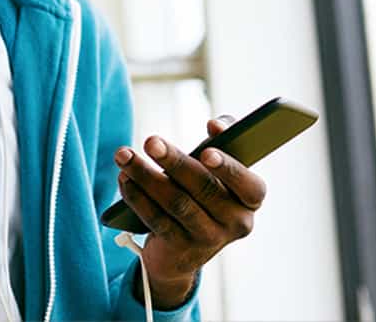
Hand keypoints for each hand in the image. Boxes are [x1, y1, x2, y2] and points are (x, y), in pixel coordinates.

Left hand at [114, 116, 267, 308]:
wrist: (186, 248)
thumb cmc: (206, 192)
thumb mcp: (219, 168)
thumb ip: (225, 139)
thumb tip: (216, 125)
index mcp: (251, 200)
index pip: (249, 186)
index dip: (229, 168)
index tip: (206, 152)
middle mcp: (235, 222)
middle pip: (204, 189)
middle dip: (175, 162)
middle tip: (150, 141)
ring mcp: (208, 239)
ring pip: (176, 203)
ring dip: (146, 175)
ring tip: (124, 155)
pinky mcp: (180, 249)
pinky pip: (156, 220)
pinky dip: (137, 197)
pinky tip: (125, 178)